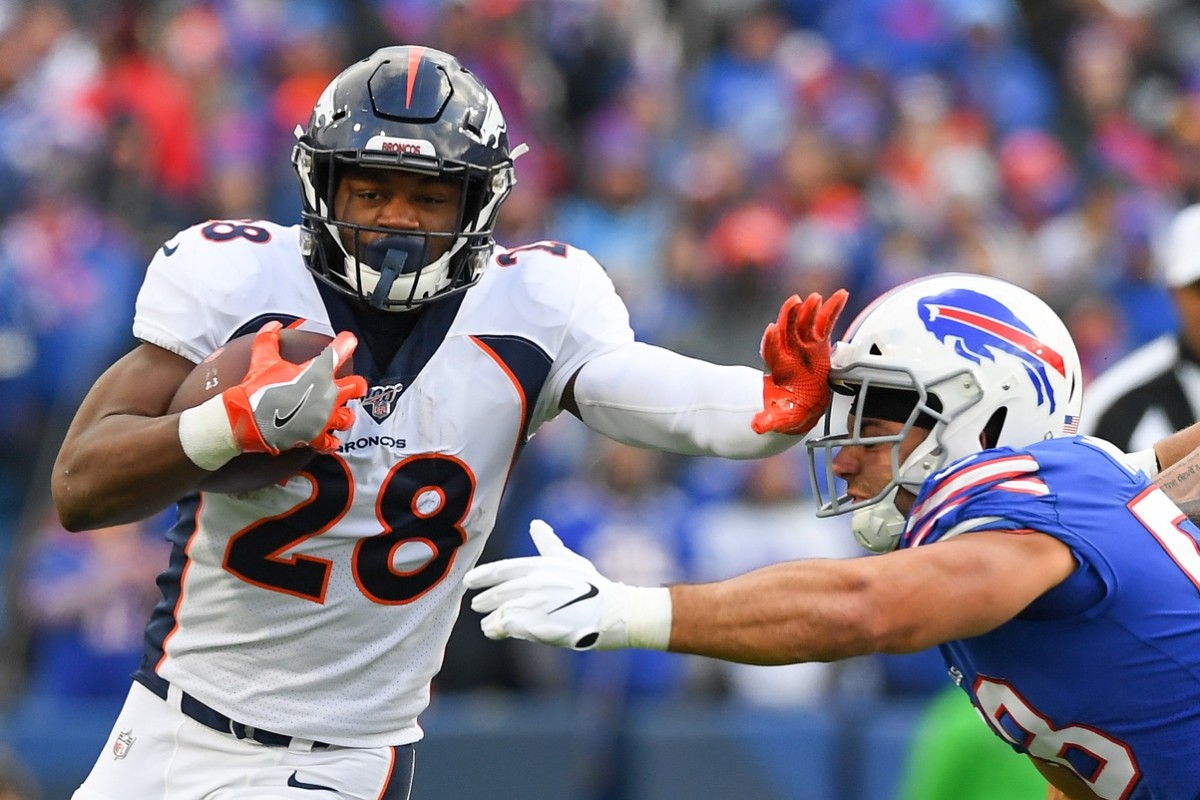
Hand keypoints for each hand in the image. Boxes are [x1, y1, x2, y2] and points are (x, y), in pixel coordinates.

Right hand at [222, 321, 366, 453]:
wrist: (248, 419)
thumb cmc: (258, 389)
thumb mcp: (263, 359)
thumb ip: (269, 340)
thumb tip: (273, 325)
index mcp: (318, 373)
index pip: (340, 352)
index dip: (347, 343)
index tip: (348, 340)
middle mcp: (327, 395)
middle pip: (356, 387)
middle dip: (357, 385)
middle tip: (355, 385)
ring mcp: (324, 417)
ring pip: (348, 417)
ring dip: (345, 414)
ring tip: (341, 413)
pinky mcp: (316, 436)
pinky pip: (331, 443)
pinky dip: (331, 442)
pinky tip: (329, 440)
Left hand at [464, 520, 671, 650]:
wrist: (610, 612)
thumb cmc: (593, 586)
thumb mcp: (570, 560)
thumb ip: (549, 543)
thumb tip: (536, 524)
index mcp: (539, 566)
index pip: (502, 570)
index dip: (482, 575)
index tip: (469, 580)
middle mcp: (532, 584)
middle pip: (499, 593)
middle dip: (485, 599)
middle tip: (477, 604)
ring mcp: (532, 605)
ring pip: (501, 612)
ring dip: (492, 618)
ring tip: (488, 624)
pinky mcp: (534, 625)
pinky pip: (508, 627)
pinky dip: (499, 629)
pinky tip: (495, 631)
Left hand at [751, 289, 847, 435]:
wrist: (798, 405)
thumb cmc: (788, 410)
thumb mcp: (778, 419)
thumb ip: (769, 421)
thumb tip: (757, 427)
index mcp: (776, 369)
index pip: (770, 352)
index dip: (770, 342)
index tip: (771, 330)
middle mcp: (789, 353)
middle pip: (786, 331)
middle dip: (790, 317)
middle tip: (794, 303)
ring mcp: (803, 346)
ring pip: (805, 324)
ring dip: (810, 311)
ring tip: (816, 297)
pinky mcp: (819, 344)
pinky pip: (825, 323)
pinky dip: (832, 309)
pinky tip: (842, 295)